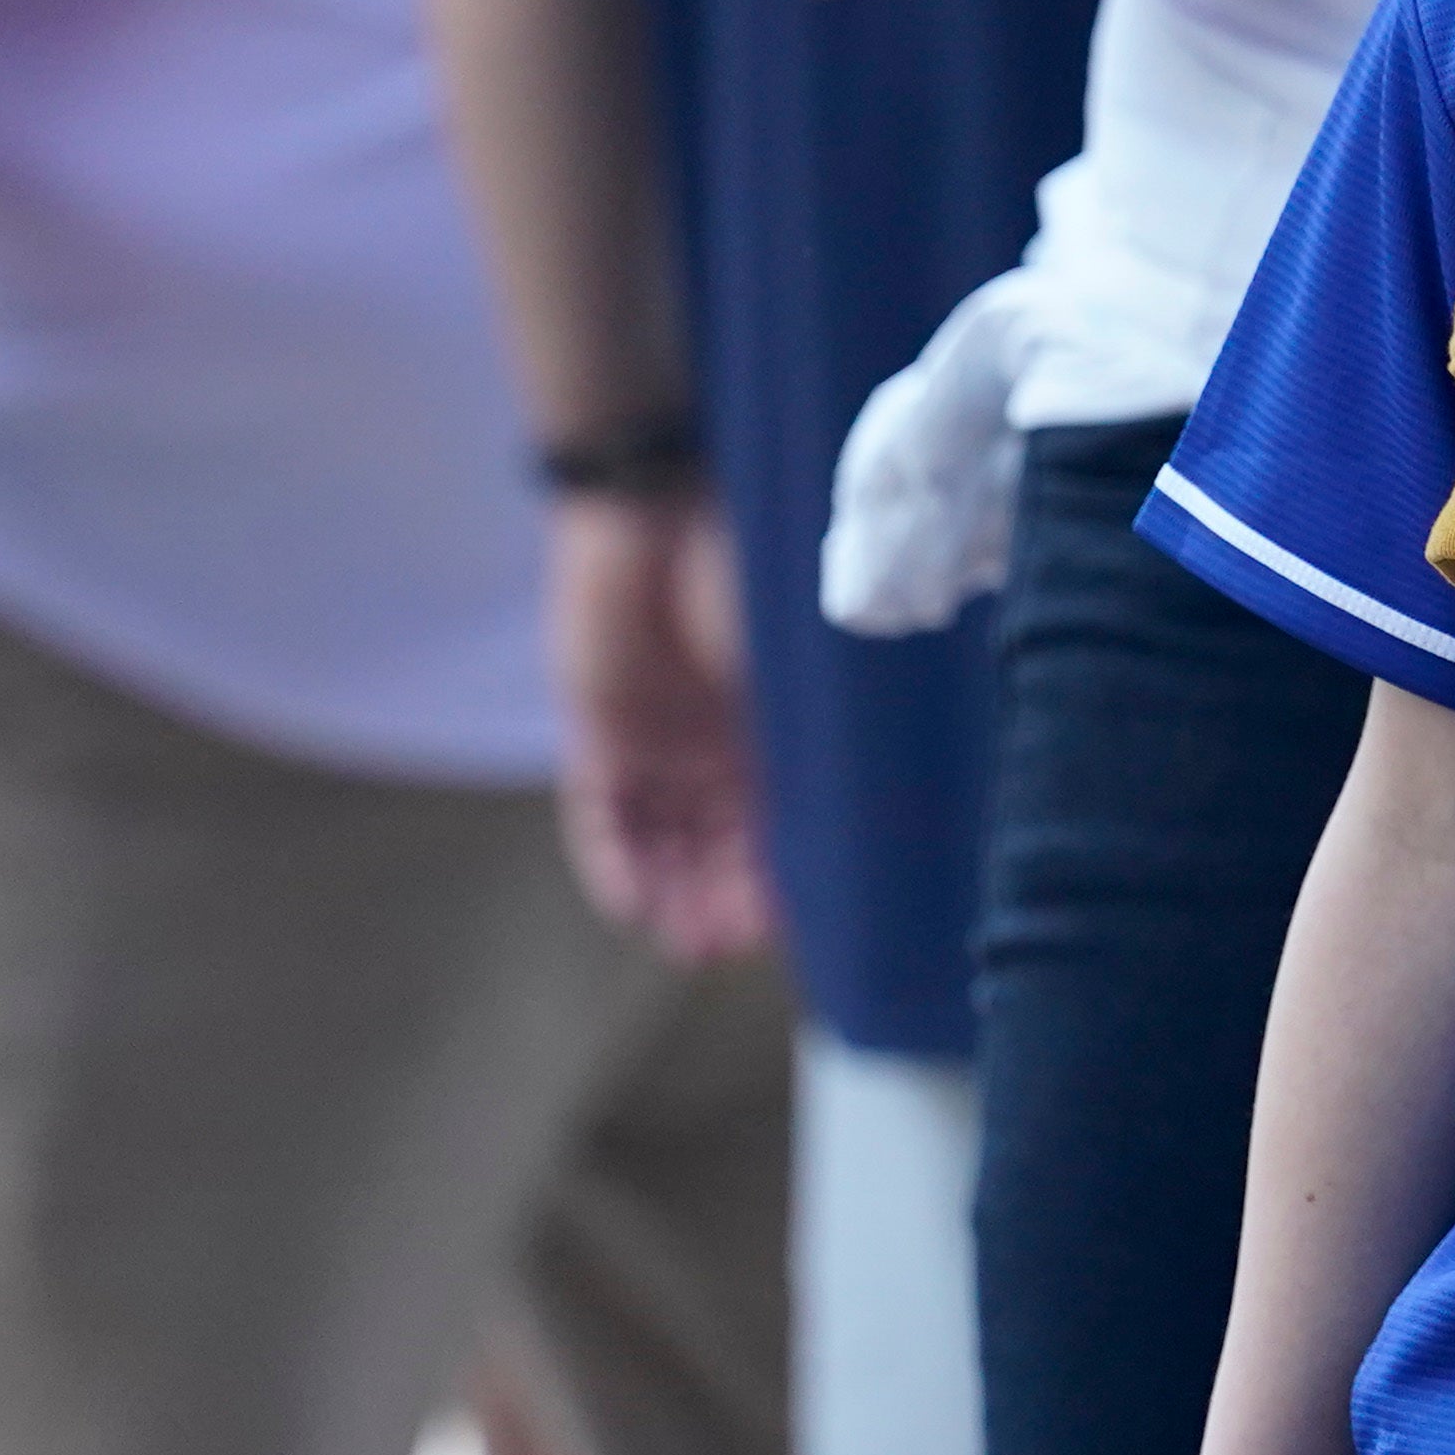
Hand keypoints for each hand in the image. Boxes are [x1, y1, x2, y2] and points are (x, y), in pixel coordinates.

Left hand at [547, 484, 777, 960]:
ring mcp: (654, 744)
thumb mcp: (790, 666)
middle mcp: (715, 748)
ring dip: (674, 897)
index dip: (780, 881)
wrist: (650, 507)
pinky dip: (616, 865)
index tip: (786, 926)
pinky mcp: (596, 734)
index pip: (779, 827)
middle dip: (722, 903)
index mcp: (772, 728)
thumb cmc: (741, 572)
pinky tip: (633, 909)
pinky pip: (602, 818)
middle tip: (725, 947)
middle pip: (718, 849)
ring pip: (663, 844)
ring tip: (685, 944)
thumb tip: (858, 819)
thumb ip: (805, 739)